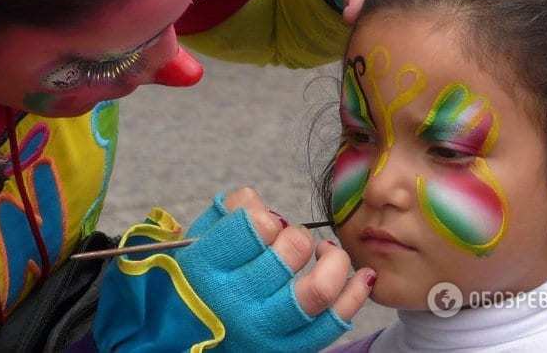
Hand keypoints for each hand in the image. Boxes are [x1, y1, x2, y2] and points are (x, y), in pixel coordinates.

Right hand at [175, 188, 373, 351]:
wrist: (185, 332)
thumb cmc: (197, 275)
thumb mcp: (200, 235)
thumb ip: (233, 209)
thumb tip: (269, 207)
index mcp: (206, 268)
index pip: (254, 228)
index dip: (266, 218)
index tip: (264, 225)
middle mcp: (233, 303)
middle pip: (290, 254)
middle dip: (298, 236)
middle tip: (291, 238)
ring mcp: (263, 331)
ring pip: (317, 291)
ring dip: (334, 262)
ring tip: (326, 252)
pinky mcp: (287, 350)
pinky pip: (333, 324)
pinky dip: (355, 294)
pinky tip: (360, 275)